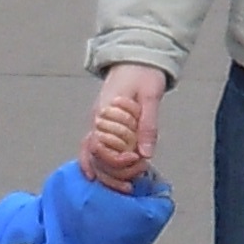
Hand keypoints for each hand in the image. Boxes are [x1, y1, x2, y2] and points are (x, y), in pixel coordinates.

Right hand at [82, 65, 165, 184]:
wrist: (137, 56)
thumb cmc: (144, 73)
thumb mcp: (151, 96)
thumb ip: (148, 125)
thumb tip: (146, 154)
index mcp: (105, 112)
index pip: (101, 147)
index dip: (116, 160)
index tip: (136, 161)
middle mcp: (97, 121)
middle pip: (95, 156)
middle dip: (112, 173)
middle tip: (131, 184)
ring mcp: (98, 123)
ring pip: (93, 155)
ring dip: (107, 173)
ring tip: (124, 187)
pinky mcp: (103, 125)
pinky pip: (95, 149)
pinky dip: (99, 164)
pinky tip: (104, 179)